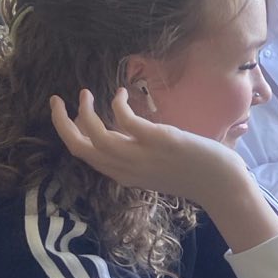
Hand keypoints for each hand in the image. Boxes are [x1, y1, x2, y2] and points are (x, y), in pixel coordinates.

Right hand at [52, 89, 249, 203]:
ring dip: (84, 111)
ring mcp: (140, 156)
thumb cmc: (193, 174)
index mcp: (123, 175)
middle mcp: (126, 168)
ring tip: (85, 92)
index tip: (66, 115)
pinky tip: (121, 92)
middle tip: (57, 100)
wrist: (220, 185)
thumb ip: (136, 153)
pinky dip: (116, 103)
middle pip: (79, 147)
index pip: (84, 156)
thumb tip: (123, 128)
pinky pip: (124, 119)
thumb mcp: (154, 167)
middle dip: (61, 122)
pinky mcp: (156, 140)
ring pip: (94, 135)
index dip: (70, 133)